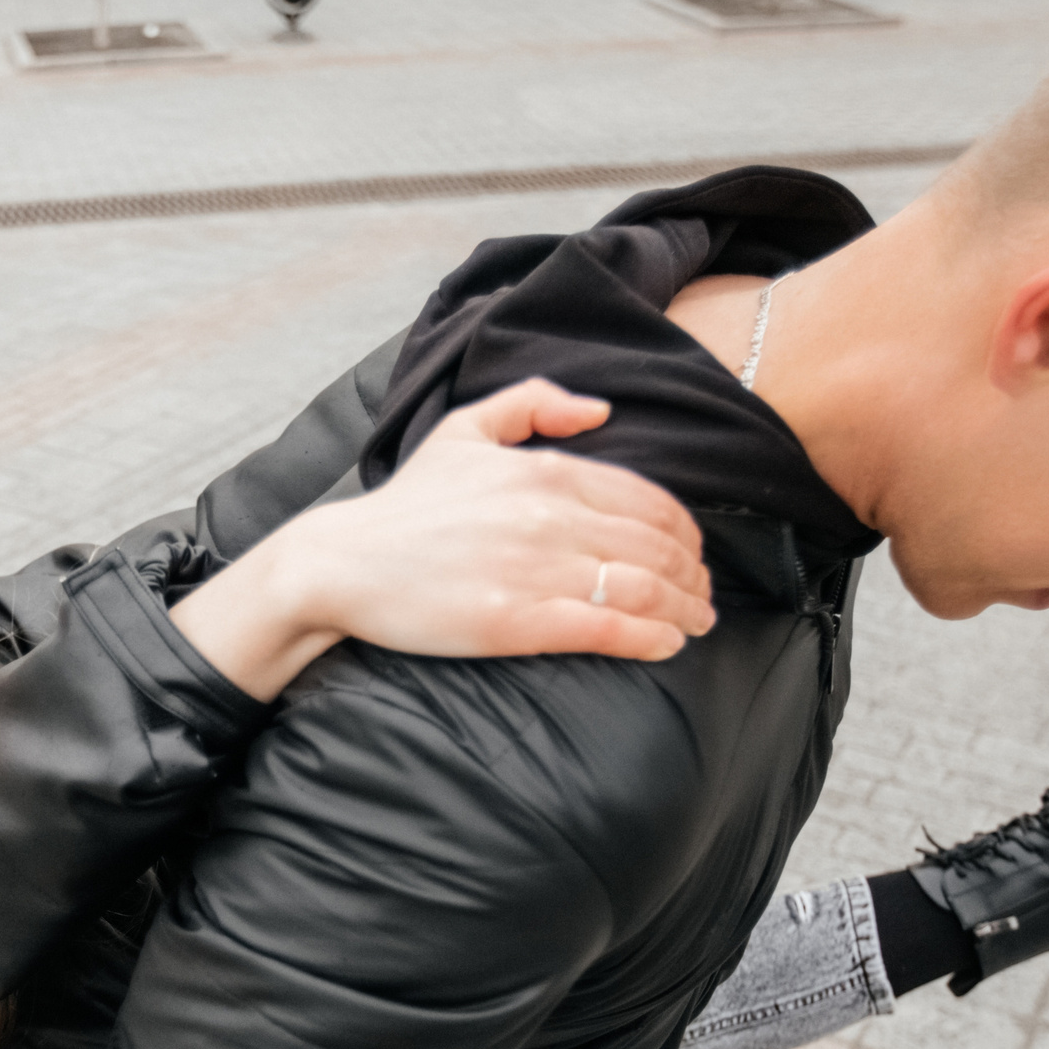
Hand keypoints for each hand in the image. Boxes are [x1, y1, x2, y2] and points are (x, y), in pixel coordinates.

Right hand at [173, 378, 713, 700]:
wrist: (344, 563)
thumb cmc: (405, 505)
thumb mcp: (463, 430)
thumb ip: (534, 404)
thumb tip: (601, 410)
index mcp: (543, 470)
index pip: (646, 499)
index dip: (685, 531)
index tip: (693, 553)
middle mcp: (549, 516)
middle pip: (655, 546)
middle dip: (693, 575)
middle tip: (703, 595)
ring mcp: (536, 570)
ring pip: (642, 588)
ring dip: (683, 609)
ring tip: (696, 623)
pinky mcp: (519, 621)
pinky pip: (608, 628)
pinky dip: (651, 637)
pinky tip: (667, 644)